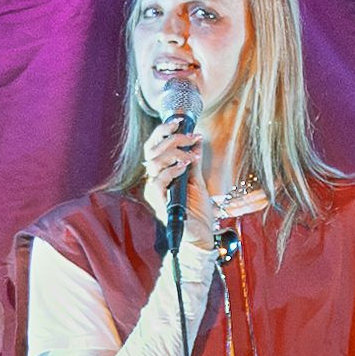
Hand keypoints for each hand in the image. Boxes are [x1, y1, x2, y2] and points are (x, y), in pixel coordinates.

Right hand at [139, 116, 208, 239]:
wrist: (202, 234)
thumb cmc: (198, 211)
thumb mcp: (197, 180)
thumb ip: (194, 162)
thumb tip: (196, 141)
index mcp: (160, 173)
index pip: (154, 146)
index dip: (163, 130)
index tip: (181, 121)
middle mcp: (154, 180)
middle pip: (152, 150)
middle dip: (173, 139)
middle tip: (192, 136)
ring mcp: (154, 191)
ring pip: (154, 163)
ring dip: (175, 154)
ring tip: (191, 156)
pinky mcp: (158, 202)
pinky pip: (158, 181)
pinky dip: (172, 170)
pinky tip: (185, 167)